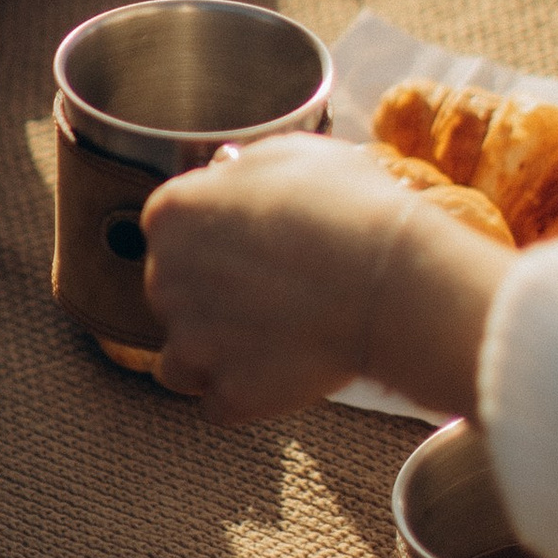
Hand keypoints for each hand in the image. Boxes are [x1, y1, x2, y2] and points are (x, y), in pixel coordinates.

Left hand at [142, 137, 504, 424]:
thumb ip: (241, 170)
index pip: (170, 233)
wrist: (393, 282)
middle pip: (173, 294)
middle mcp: (164, 279)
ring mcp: (192, 343)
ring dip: (215, 353)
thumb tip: (228, 177)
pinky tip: (283, 371)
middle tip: (273, 291)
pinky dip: (246, 394)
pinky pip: (220, 403)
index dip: (213, 239)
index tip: (250, 245)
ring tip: (270, 339)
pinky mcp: (228, 393)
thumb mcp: (290, 154)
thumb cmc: (351, 208)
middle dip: (212, 297)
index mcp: (171, 214)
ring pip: (182, 359)